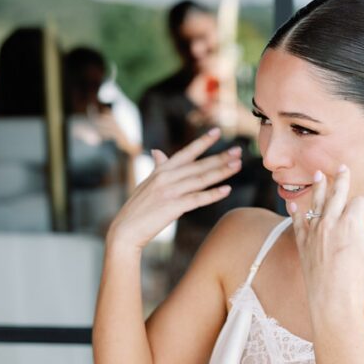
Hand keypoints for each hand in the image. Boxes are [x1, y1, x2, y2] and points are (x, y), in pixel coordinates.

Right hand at [106, 128, 241, 254]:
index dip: (203, 142)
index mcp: (161, 170)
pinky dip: (212, 194)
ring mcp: (169, 191)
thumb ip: (157, 168)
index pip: (186, 153)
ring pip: (201, 179)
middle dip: (220, 157)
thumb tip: (158, 152)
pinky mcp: (172, 207)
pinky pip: (197, 199)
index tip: (218, 132)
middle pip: (198, 165)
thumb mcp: (147, 184)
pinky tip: (226, 190)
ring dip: (221, 172)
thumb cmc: (137, 210)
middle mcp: (166, 177)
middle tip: (238, 150)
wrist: (125, 231)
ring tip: (237, 165)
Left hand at [291, 164, 363, 324]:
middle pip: (337, 193)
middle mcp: (332, 221)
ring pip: (316, 202)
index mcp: (352, 221)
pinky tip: (292, 203)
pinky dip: (295, 211)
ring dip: (318, 187)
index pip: (359, 202)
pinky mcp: (303, 244)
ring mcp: (315, 232)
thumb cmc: (359, 280)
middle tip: (342, 167)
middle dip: (342, 179)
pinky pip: (298, 223)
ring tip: (318, 175)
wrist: (334, 301)